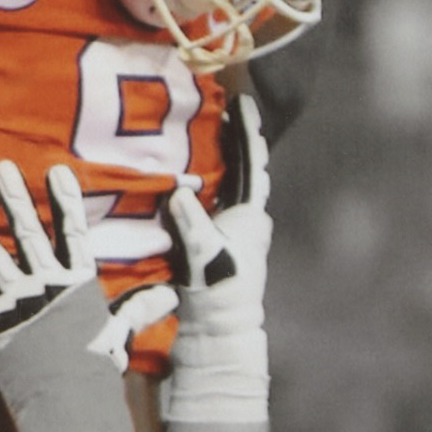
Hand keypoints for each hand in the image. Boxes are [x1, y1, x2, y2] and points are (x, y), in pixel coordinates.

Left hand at [0, 160, 177, 366]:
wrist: (70, 405)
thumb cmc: (96, 369)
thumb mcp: (118, 333)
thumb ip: (138, 309)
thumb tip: (171, 296)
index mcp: (76, 286)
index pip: (72, 234)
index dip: (65, 202)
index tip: (56, 171)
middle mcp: (46, 288)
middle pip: (27, 235)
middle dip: (13, 199)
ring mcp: (18, 305)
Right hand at [161, 94, 272, 425]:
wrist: (216, 332)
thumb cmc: (216, 295)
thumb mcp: (204, 258)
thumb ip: (193, 225)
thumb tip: (179, 193)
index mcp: (252, 215)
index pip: (252, 163)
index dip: (246, 130)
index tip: (241, 99)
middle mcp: (247, 217)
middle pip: (241, 165)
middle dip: (231, 134)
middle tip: (218, 101)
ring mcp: (232, 227)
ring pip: (226, 179)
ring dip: (217, 153)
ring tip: (202, 123)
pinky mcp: (216, 238)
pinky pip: (210, 197)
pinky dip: (202, 177)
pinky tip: (186, 165)